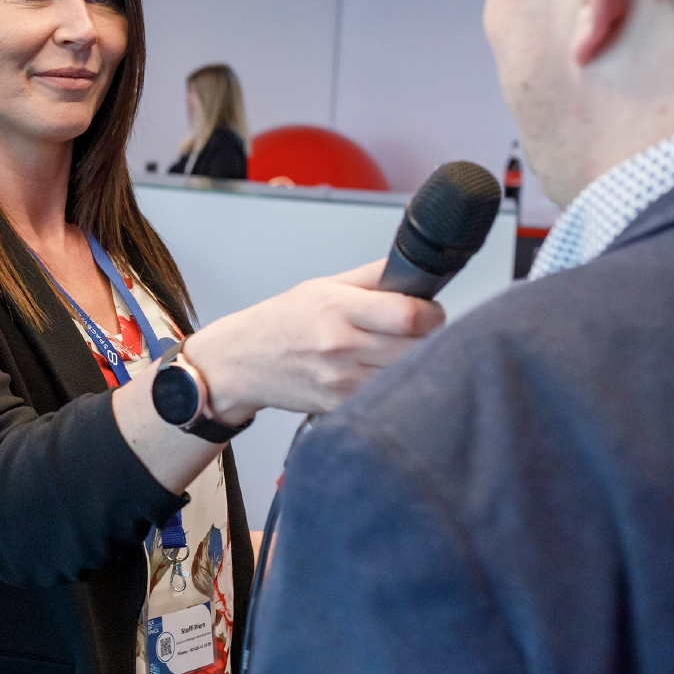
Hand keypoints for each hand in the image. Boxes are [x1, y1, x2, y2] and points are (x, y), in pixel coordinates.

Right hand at [183, 260, 445, 422]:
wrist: (242, 361)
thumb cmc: (281, 323)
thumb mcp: (323, 286)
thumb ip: (372, 277)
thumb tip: (414, 267)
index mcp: (339, 308)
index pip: (408, 315)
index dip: (432, 314)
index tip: (430, 313)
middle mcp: (341, 345)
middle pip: (416, 349)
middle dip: (429, 340)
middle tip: (419, 334)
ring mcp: (341, 381)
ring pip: (405, 377)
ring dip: (413, 366)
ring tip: (399, 354)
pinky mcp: (340, 406)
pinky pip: (384, 399)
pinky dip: (392, 387)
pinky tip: (380, 374)